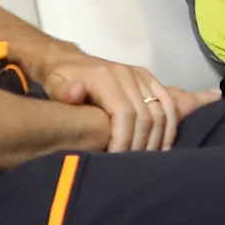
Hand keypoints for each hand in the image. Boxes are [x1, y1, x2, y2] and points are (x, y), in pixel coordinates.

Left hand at [38, 53, 208, 152]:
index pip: (125, 113)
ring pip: (161, 111)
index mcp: (105, 77)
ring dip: (158, 138)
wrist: (69, 61)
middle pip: (145, 115)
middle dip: (140, 143)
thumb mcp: (53, 84)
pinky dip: (171, 125)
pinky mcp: (150, 78)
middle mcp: (127, 75)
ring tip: (148, 157)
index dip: (124, 139)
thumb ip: (63, 91)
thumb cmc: (60, 79)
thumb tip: (76, 93)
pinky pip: (168, 103)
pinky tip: (165, 144)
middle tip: (131, 163)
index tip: (116, 157)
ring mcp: (141, 76)